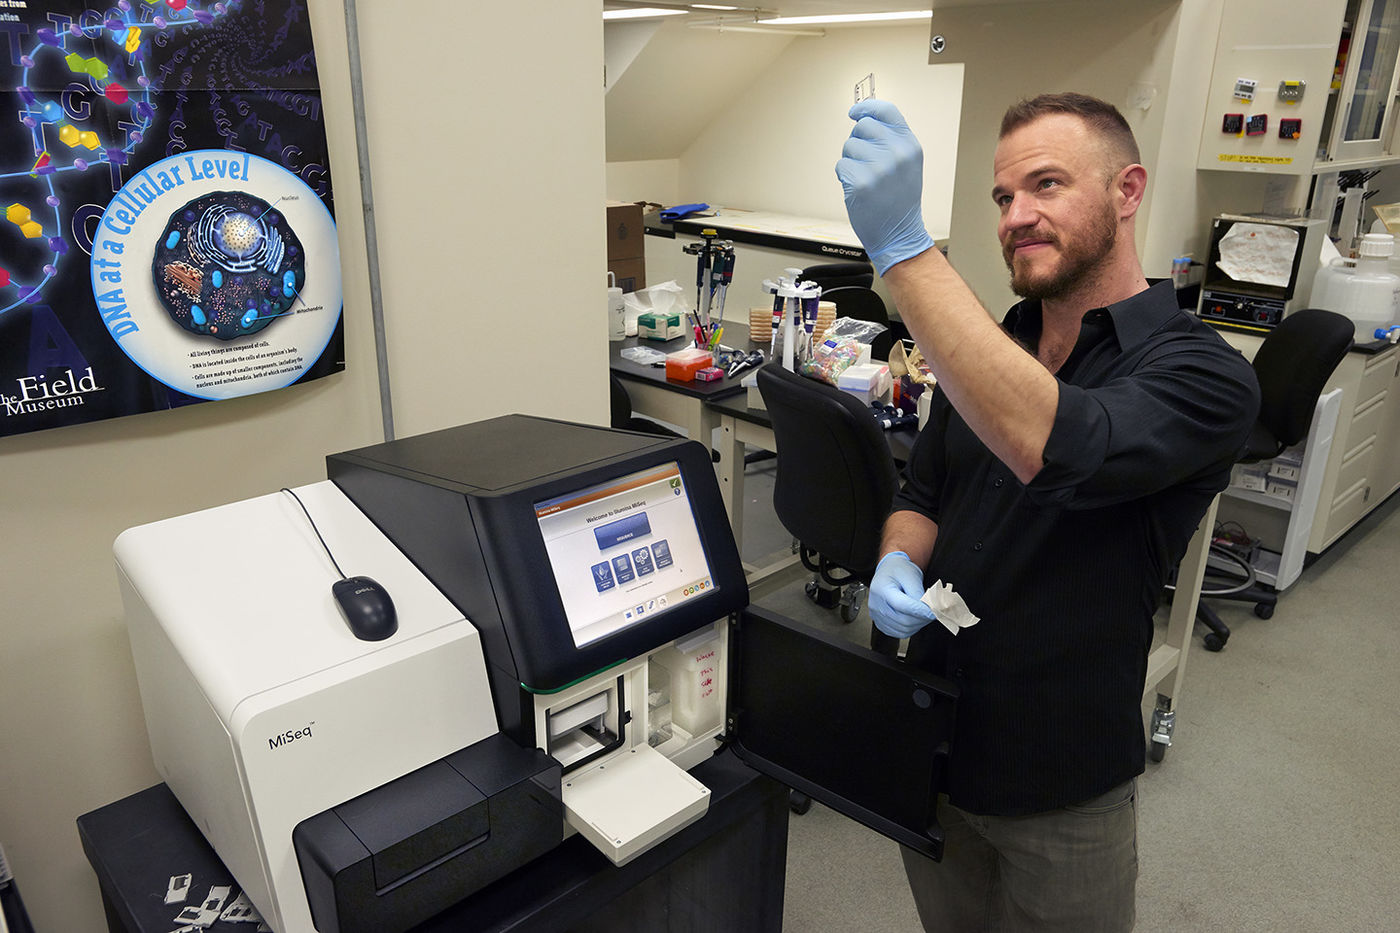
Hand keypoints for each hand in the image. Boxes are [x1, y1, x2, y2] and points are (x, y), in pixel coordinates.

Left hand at [835, 99, 935, 275]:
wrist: (899, 234)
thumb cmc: (900, 200)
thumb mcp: (907, 164)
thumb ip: (891, 139)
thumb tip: (864, 118)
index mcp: (910, 146)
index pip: (887, 111)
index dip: (867, 107)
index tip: (855, 112)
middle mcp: (896, 153)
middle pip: (863, 126)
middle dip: (857, 140)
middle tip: (864, 159)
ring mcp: (878, 168)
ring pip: (849, 146)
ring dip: (850, 160)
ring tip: (865, 178)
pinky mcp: (860, 183)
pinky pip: (841, 165)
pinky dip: (844, 176)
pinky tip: (857, 188)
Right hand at [868, 550, 936, 638]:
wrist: (889, 571)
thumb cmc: (899, 570)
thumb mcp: (911, 576)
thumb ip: (919, 594)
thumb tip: (928, 609)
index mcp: (881, 589)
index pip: (902, 605)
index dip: (921, 611)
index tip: (935, 611)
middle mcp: (876, 604)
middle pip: (903, 620)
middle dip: (923, 618)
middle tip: (935, 612)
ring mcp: (877, 616)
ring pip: (903, 629)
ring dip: (919, 624)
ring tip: (925, 613)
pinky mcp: (881, 624)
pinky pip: (899, 633)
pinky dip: (912, 628)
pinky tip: (916, 618)